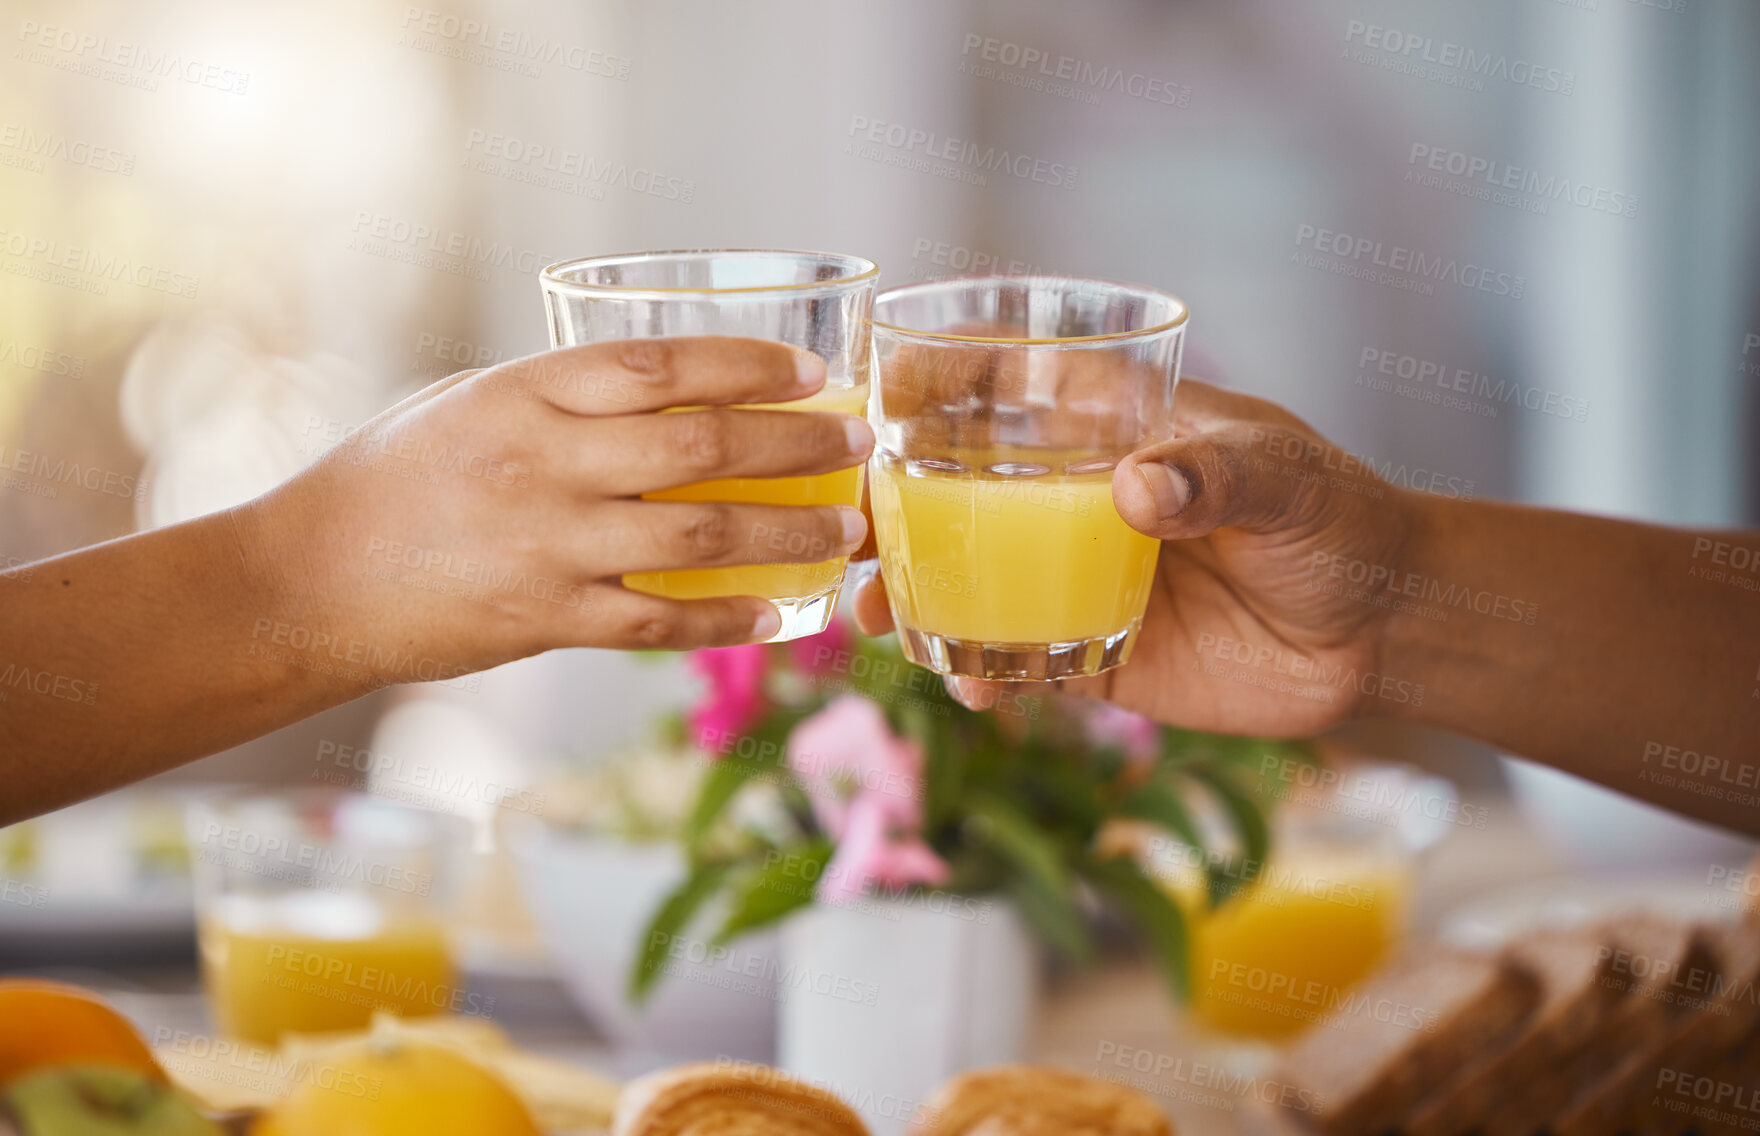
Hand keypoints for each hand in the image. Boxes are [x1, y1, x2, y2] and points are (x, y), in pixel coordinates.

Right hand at [241, 337, 871, 681]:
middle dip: (797, 445)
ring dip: (787, 533)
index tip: (813, 376)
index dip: (749, 367)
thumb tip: (669, 396)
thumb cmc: (388, 480)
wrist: (305, 582)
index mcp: (520, 395)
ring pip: (699, 534)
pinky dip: (725, 618)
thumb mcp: (468, 406)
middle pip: (700, 446)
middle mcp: (540, 464)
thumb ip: (561, 401)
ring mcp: (545, 547)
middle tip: (859, 446)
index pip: (659, 365)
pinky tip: (776, 613)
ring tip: (844, 531)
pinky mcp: (543, 621)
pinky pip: (659, 621)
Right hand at [853, 379, 1421, 735]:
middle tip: (846, 536)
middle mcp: (1079, 501)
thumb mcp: (1286, 483)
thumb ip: (1217, 478)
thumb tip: (1137, 487)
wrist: (1380, 632)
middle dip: (892, 513)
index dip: (932, 388)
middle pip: (961, 496)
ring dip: (917, 597)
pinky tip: (971, 685)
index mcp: (1113, 430)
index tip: (869, 401)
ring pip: (973, 582)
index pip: (1008, 392)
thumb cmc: (1339, 522)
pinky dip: (983, 672)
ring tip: (880, 617)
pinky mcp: (1097, 652)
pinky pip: (1020, 660)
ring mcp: (1080, 578)